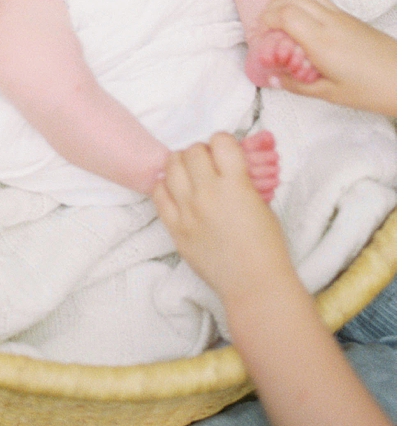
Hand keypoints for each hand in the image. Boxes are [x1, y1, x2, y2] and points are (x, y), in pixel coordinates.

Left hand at [152, 133, 294, 308]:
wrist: (254, 285)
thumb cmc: (267, 247)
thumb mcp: (262, 203)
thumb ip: (243, 179)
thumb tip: (229, 162)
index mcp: (236, 184)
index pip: (220, 140)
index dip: (224, 143)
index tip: (227, 153)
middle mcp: (207, 193)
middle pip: (192, 151)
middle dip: (202, 153)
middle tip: (209, 166)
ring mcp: (187, 210)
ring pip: (171, 166)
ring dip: (182, 165)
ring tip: (191, 176)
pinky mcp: (174, 227)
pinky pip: (158, 193)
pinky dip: (165, 186)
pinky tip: (176, 191)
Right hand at [257, 0, 395, 116]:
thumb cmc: (372, 89)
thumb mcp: (330, 93)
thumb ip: (297, 83)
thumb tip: (273, 77)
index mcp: (321, 41)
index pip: (284, 14)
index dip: (265, 20)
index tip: (260, 36)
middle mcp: (329, 21)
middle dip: (270, 8)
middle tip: (264, 29)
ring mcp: (340, 15)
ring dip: (284, 0)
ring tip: (277, 21)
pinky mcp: (347, 16)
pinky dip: (300, 1)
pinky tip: (299, 21)